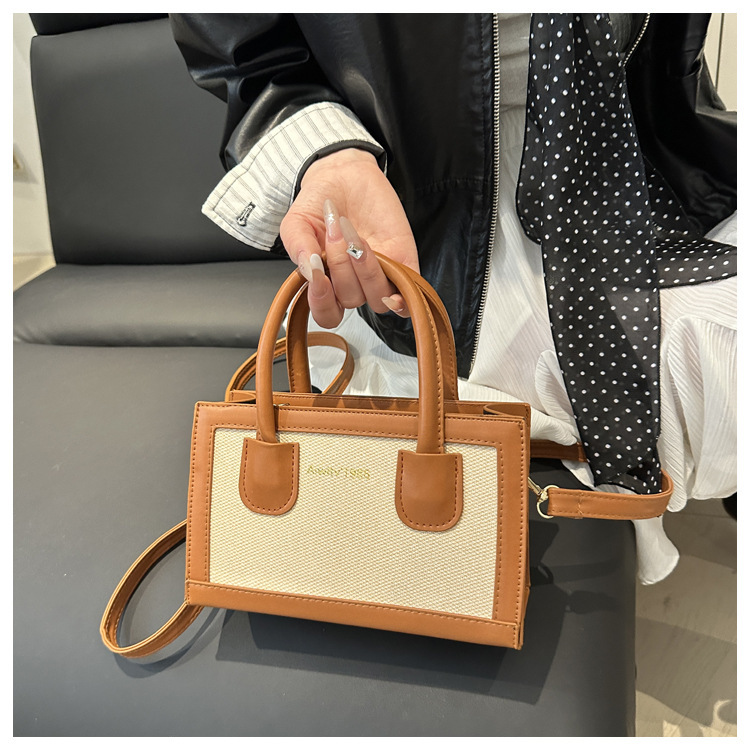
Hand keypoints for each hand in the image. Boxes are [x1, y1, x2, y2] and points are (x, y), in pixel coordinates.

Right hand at [279, 148, 419, 328]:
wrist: (344, 174)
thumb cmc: (318, 203)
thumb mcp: (297, 222)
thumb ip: (297, 247)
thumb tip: (310, 271)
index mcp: (326, 284)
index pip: (326, 314)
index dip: (322, 301)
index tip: (318, 271)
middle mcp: (353, 285)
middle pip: (350, 299)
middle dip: (340, 264)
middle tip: (335, 230)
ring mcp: (380, 277)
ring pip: (377, 297)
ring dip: (366, 270)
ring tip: (355, 237)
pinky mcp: (403, 264)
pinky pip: (409, 295)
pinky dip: (403, 300)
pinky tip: (395, 293)